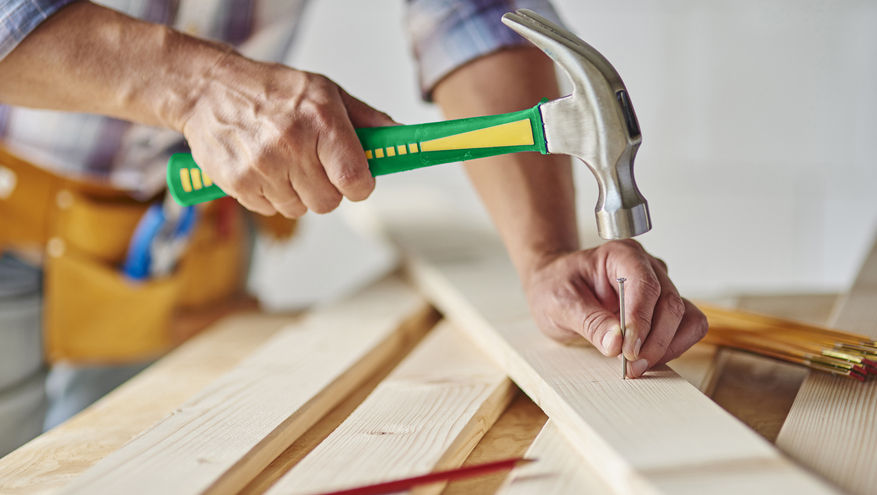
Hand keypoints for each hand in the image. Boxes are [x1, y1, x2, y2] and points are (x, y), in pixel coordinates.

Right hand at [181, 55, 395, 217]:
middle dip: (328, 188)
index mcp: (320, 119)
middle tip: (314, 164)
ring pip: (300, 209)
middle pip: (329, 201)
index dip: (360, 185)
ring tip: (284, 162)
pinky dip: (271, 195)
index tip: (357, 180)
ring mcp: (262, 166)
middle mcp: (291, 143)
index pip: (355, 178)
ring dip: (298, 193)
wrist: (208, 90)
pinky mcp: (238, 183)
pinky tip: (264, 168)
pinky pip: (271, 210)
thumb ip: (366, 119)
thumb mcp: (325, 92)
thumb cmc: (272, 91)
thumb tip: (399, 137)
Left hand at [523, 240, 707, 377]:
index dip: (641, 321)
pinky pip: (686, 327)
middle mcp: (646, 267)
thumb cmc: (554, 286)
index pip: (645, 285)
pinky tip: (648, 358)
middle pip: (670, 303)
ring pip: (685, 317)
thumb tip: (616, 342)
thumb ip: (589, 321)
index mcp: (621, 255)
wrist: (552, 286)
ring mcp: (658, 287)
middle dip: (654, 340)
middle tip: (631, 366)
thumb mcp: (559, 303)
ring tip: (638, 364)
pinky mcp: (661, 308)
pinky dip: (673, 346)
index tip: (628, 350)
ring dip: (667, 346)